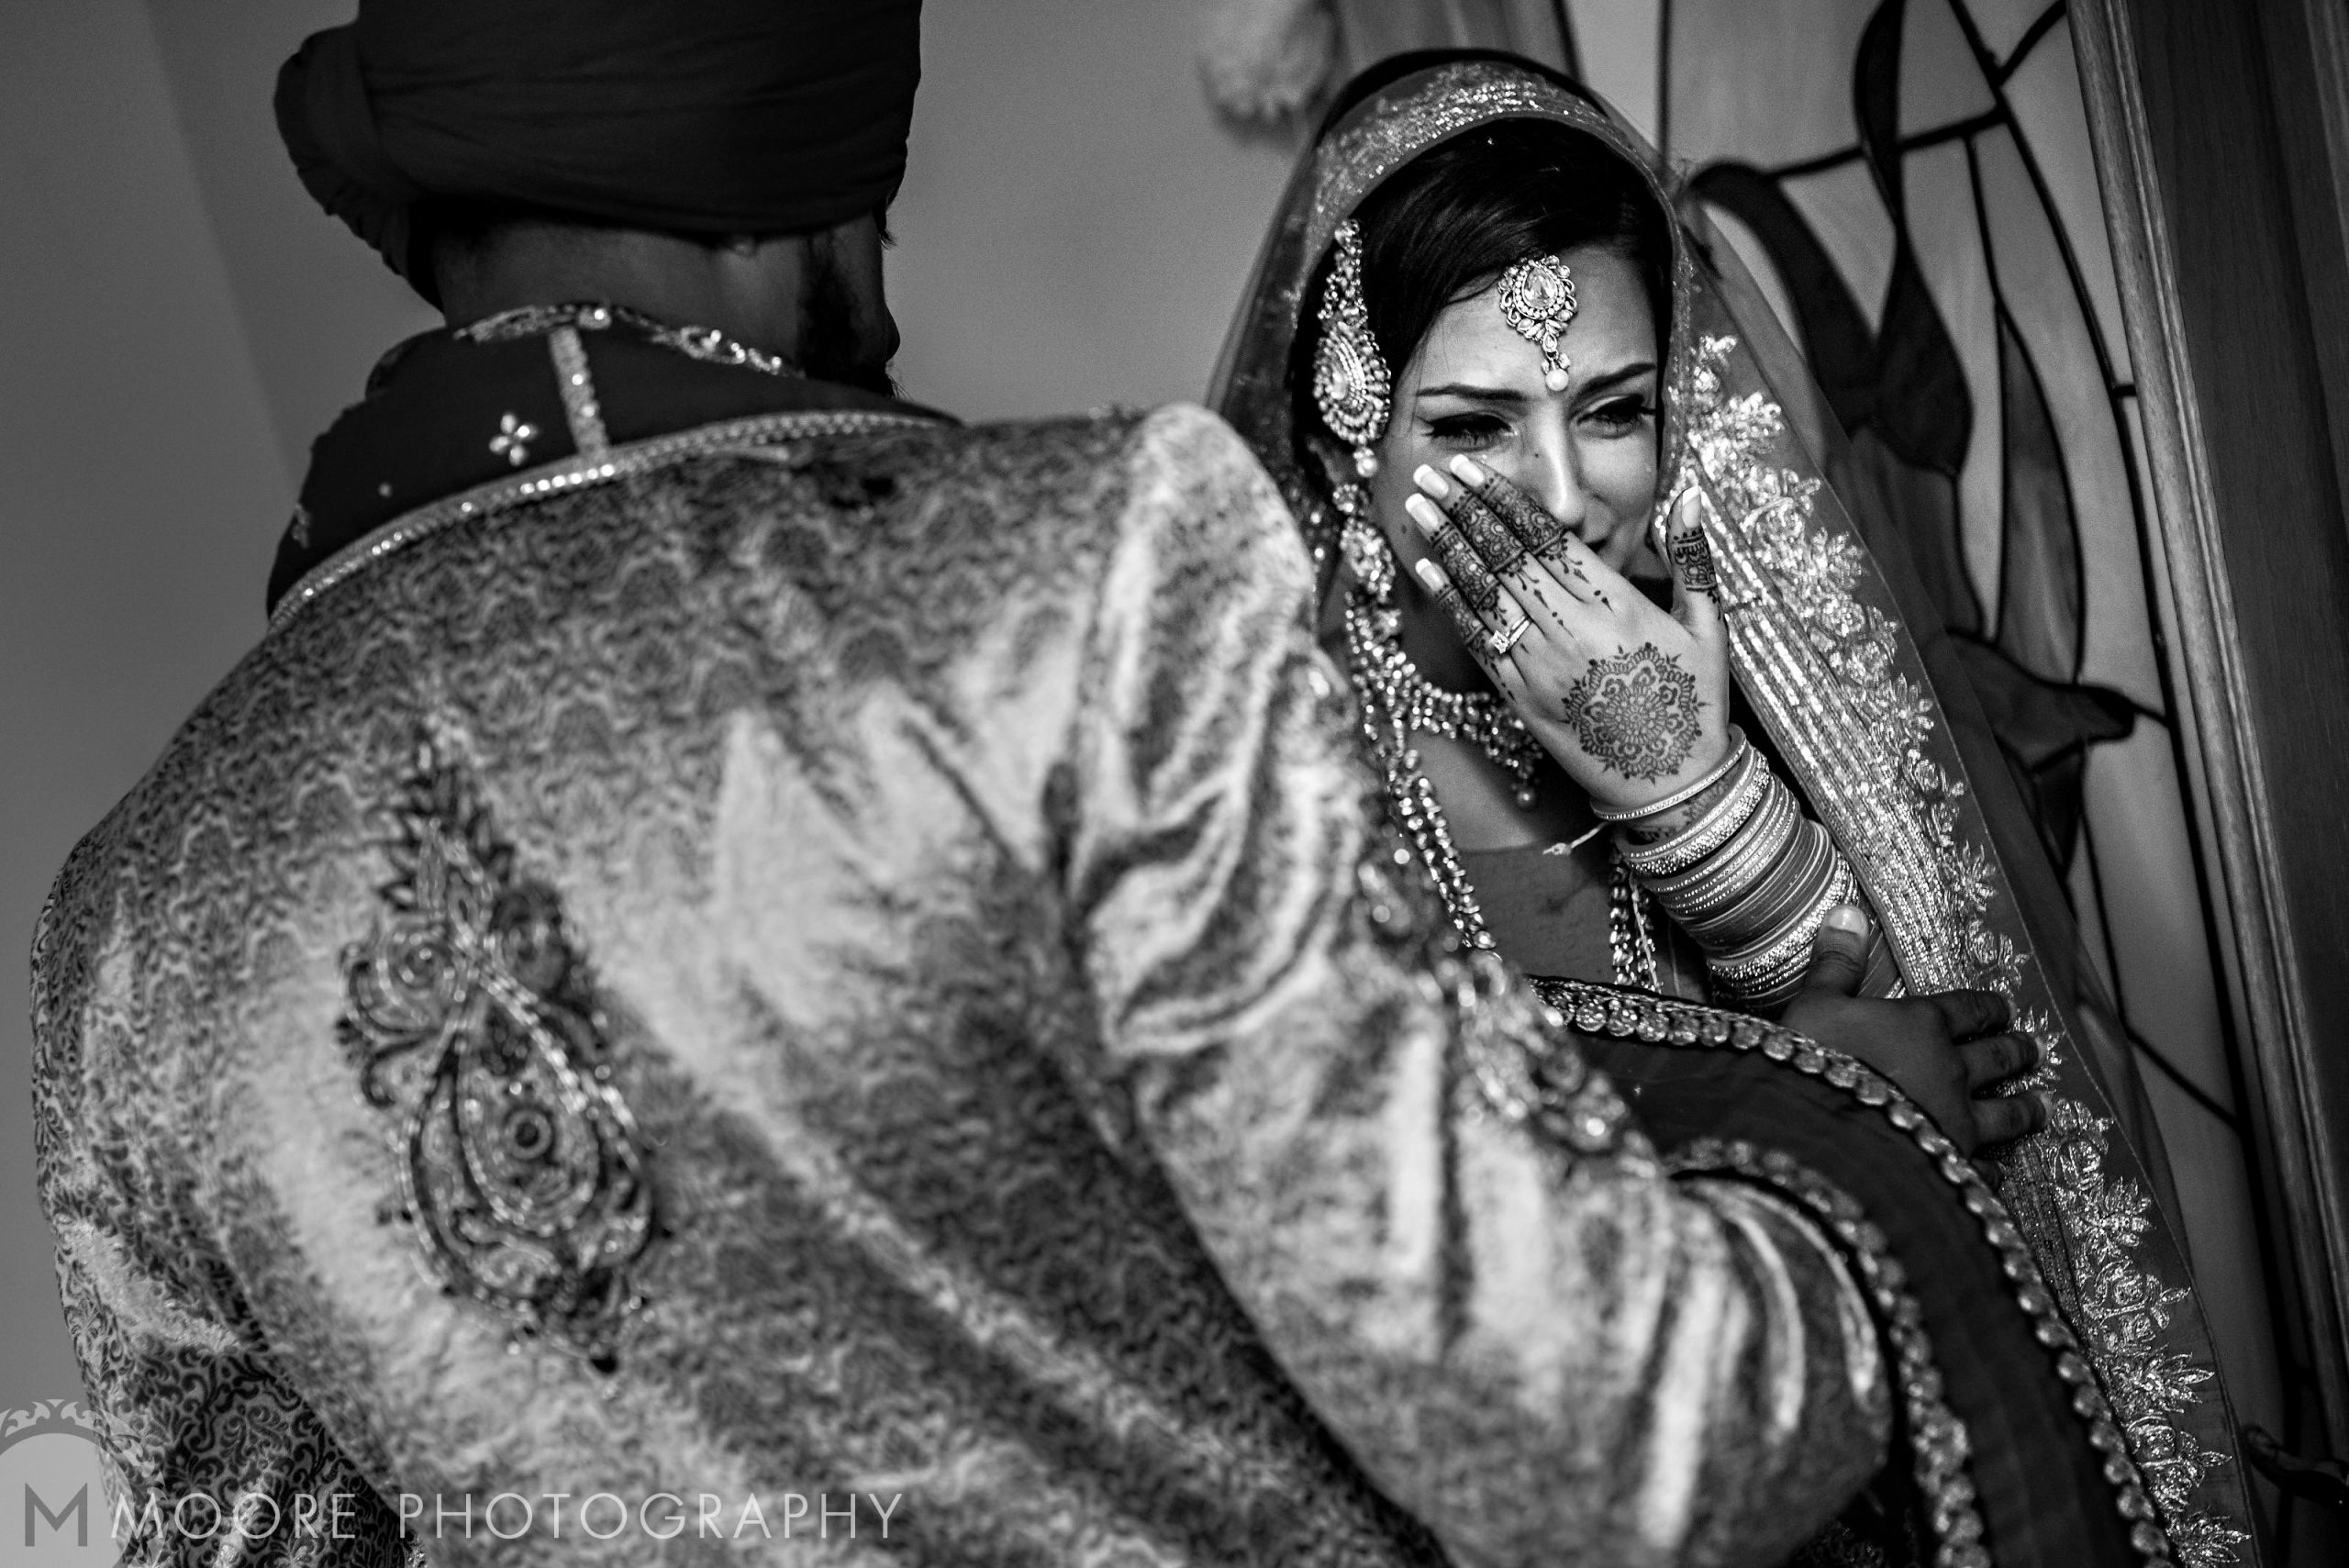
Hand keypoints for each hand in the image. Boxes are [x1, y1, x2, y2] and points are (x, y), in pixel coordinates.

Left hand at [1404, 456, 1733, 815]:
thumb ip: (1693, 558)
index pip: (1546, 538)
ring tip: (1417, 507)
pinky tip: (1427, 569)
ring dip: (1446, 546)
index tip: (1470, 468)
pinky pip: (1478, 642)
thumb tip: (1691, 496)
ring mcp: (1541, 667)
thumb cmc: (1693, 702)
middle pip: (1505, 556)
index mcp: (1617, 605)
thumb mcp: (1708, 627)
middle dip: (1463, 510)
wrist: (1671, 785)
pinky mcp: (1522, 701)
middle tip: (1429, 473)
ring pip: (1483, 593)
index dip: (1503, 498)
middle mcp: (1572, 631)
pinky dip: (1450, 603)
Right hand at [1779, 904, 2046, 1157]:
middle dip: (2017, 1051)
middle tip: (2033, 1050)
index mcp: (1922, 1025)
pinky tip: (1998, 1173)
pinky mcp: (1954, 1166)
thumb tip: (1848, 914)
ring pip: (2005, 1114)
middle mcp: (1951, 1070)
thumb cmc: (1816, 1061)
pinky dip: (1993, 1171)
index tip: (2002, 1007)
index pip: (1967, 1009)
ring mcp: (1958, 1121)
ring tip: (2040, 1107)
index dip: (1986, 1007)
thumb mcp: (1815, 1004)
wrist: (1827, 1137)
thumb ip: (1836, 964)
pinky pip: (1982, 1170)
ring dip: (2024, 1109)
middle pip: (1996, 1057)